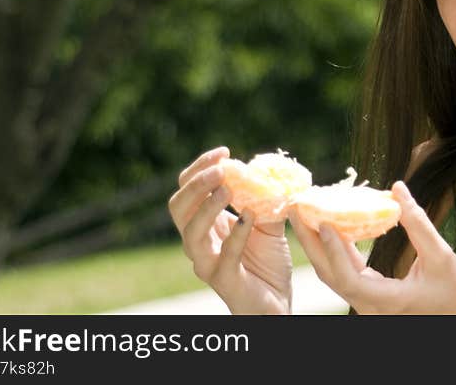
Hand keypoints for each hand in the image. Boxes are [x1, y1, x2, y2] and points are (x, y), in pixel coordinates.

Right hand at [168, 146, 292, 313]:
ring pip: (191, 233)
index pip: (187, 189)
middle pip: (178, 207)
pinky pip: (225, 254)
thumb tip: (268, 170)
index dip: (200, 168)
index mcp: (205, 224)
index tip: (225, 152)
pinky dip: (237, 233)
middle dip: (196, 184)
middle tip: (220, 169)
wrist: (277, 304)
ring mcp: (207, 262)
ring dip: (207, 207)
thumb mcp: (268, 223)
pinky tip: (250, 215)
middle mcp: (198, 242)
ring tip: (227, 189)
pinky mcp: (224, 279)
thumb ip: (264, 198)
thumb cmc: (268, 264)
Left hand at [288, 181, 455, 313]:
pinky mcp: (374, 299)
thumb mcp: (442, 256)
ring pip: (337, 276)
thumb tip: (398, 189)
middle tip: (298, 210)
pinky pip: (349, 275)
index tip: (324, 223)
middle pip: (332, 276)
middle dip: (312, 243)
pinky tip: (336, 227)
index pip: (348, 279)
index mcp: (387, 302)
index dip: (334, 251)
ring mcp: (371, 307)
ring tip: (310, 214)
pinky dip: (340, 252)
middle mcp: (372, 309)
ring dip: (322, 246)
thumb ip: (418, 223)